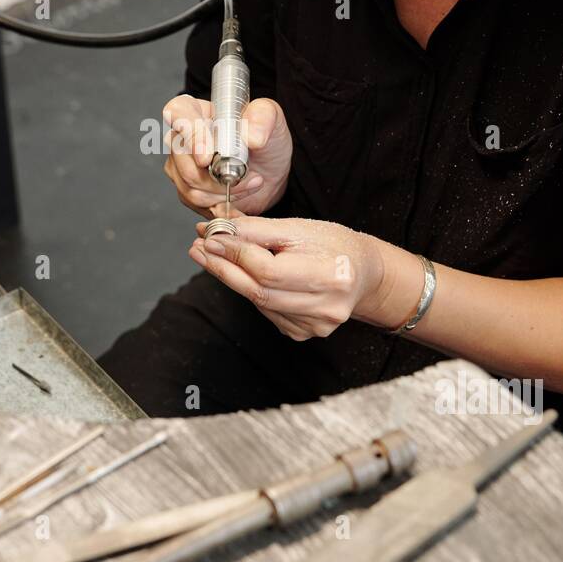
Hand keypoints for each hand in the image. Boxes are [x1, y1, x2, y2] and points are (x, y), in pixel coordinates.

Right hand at [162, 94, 291, 218]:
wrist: (269, 171)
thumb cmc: (265, 139)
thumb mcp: (272, 119)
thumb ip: (263, 118)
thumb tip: (251, 136)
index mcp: (198, 110)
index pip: (179, 112)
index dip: (190, 135)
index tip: (207, 157)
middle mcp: (183, 136)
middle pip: (182, 158)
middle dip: (214, 175)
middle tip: (244, 174)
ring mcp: (181, 164)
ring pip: (189, 185)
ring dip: (222, 190)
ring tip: (248, 182)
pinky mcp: (187, 188)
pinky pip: (196, 202)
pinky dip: (221, 202)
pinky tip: (239, 193)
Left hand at [188, 215, 385, 339]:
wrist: (364, 272)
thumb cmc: (334, 244)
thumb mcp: (300, 228)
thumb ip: (258, 230)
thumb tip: (217, 228)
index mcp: (331, 276)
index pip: (268, 270)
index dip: (235, 254)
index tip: (210, 238)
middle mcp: (326, 308)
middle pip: (259, 291)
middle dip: (224, 268)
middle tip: (198, 249)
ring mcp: (316, 326)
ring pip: (260, 303)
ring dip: (233, 279)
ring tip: (214, 257)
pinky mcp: (306, 333)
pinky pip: (268, 312)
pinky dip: (254, 293)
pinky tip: (249, 277)